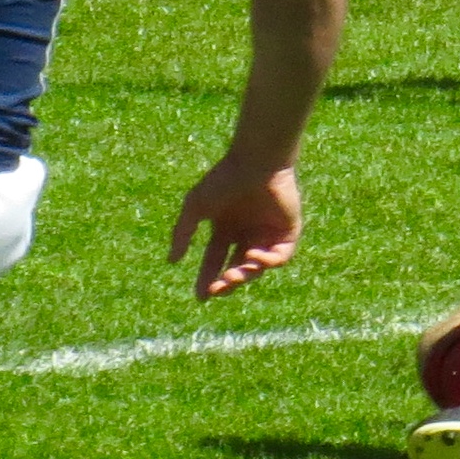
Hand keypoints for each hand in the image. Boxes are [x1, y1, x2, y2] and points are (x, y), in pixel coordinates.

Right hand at [170, 156, 301, 299]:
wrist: (256, 161)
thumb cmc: (224, 179)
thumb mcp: (195, 207)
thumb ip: (182, 233)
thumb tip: (172, 261)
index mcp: (225, 227)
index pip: (215, 260)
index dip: (207, 279)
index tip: (201, 297)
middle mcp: (246, 233)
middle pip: (237, 268)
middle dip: (227, 282)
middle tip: (218, 288)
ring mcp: (268, 233)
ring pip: (258, 267)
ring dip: (246, 275)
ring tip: (233, 274)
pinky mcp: (288, 231)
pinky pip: (280, 257)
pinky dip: (268, 262)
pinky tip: (254, 257)